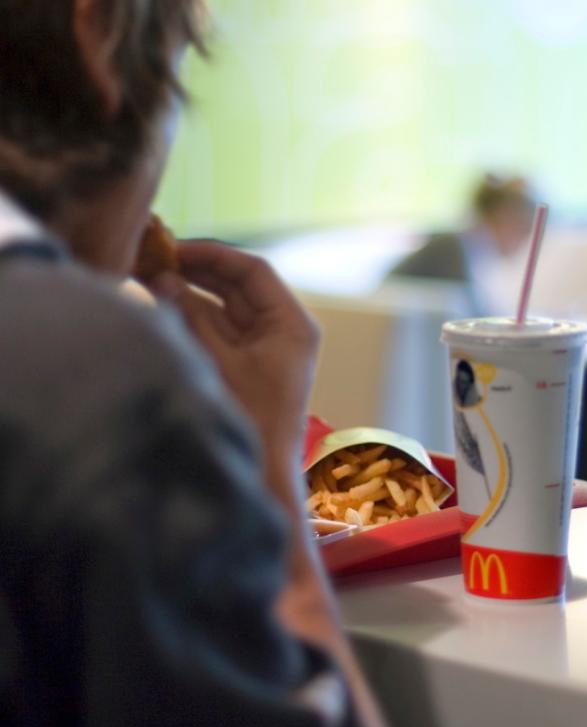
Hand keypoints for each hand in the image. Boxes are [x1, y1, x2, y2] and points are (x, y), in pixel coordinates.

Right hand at [147, 240, 319, 467]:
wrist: (263, 471)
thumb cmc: (250, 419)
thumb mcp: (218, 362)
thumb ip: (191, 317)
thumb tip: (162, 278)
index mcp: (293, 324)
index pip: (255, 271)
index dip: (214, 255)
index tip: (174, 247)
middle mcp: (283, 329)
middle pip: (238, 284)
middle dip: (195, 270)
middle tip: (152, 257)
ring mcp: (266, 344)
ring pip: (224, 304)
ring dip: (188, 290)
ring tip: (146, 274)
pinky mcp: (248, 360)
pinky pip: (217, 326)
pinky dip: (190, 314)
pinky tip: (159, 301)